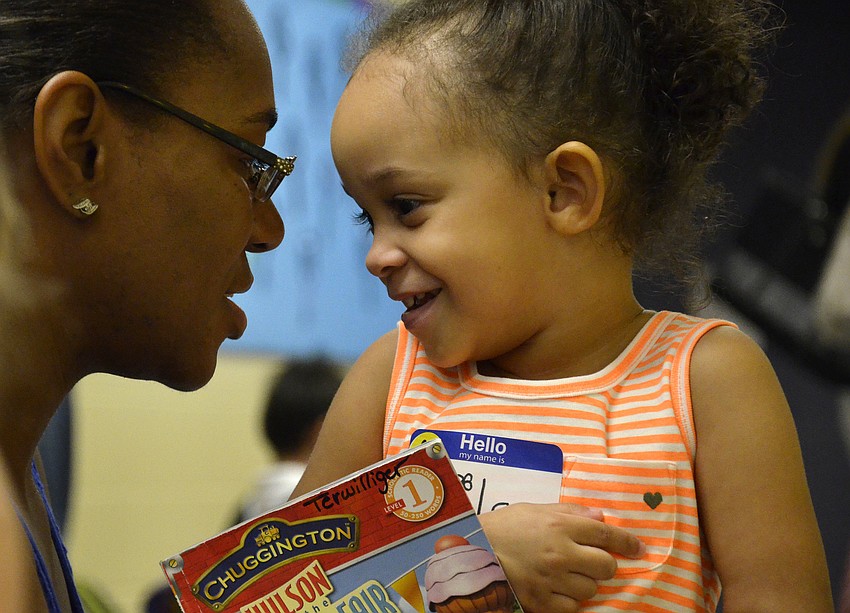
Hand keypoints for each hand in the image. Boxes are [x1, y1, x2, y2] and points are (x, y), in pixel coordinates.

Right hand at [479, 502, 644, 612]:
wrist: (473, 551)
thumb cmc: (505, 526)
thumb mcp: (536, 509)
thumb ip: (570, 512)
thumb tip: (600, 517)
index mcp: (561, 526)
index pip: (607, 535)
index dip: (628, 543)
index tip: (639, 549)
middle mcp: (561, 553)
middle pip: (606, 567)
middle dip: (605, 565)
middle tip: (593, 562)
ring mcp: (552, 581)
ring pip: (591, 590)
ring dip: (586, 583)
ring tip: (568, 575)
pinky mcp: (541, 602)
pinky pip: (572, 607)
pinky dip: (570, 600)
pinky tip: (558, 589)